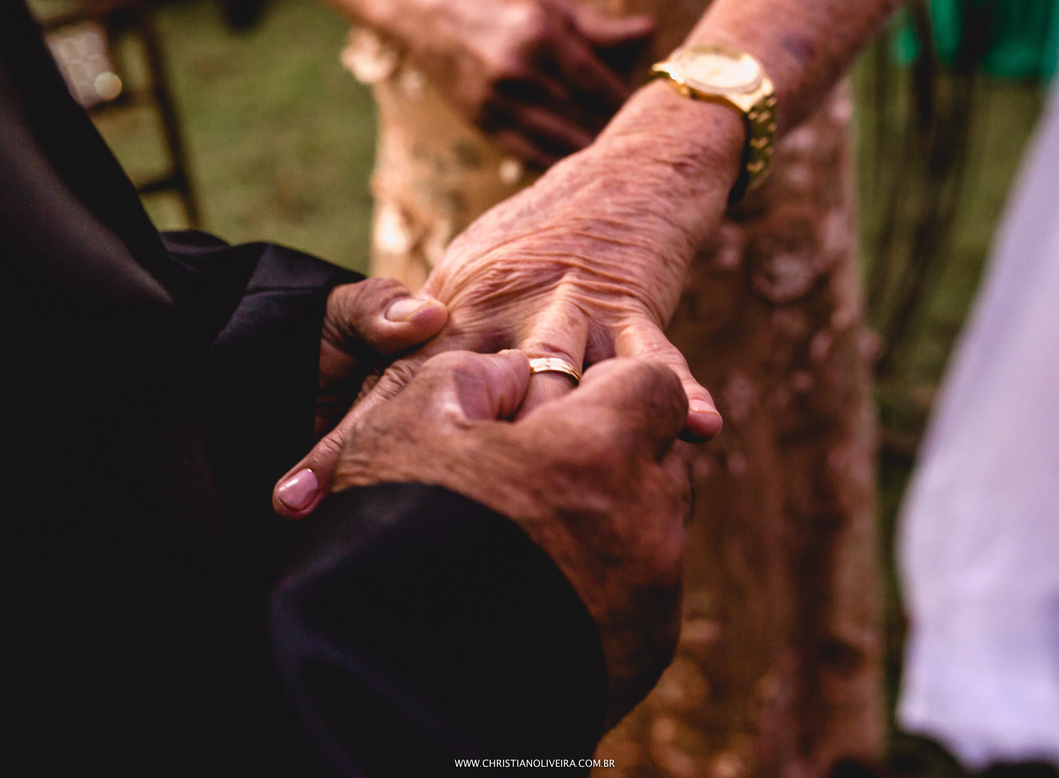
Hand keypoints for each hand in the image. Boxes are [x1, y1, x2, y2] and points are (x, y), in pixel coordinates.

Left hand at [273, 83, 740, 517]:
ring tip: (537, 496)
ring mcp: (569, 306)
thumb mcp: (470, 294)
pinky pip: (653, 354)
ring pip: (553, 374)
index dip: (342, 443)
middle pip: (458, 394)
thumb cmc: (536, 251)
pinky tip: (699, 427)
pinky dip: (677, 388)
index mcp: (454, 313)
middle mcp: (503, 311)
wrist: (620, 176)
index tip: (292, 499)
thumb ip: (431, 362)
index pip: (392, 386)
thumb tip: (386, 448)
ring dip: (543, 431)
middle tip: (380, 522)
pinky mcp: (634, 301)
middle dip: (421, 459)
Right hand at [332, 350, 692, 723]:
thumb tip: (512, 376)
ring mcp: (653, 594)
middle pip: (662, 459)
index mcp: (600, 452)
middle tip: (547, 476)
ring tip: (537, 542)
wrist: (396, 681)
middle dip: (617, 456)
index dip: (612, 388)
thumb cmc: (395, 534)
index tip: (568, 411)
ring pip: (655, 529)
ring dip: (613, 523)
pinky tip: (542, 596)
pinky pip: (644, 595)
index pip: (655, 385)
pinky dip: (607, 586)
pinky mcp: (645, 652)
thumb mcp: (408, 424)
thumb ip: (473, 376)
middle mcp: (646, 521)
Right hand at [398, 0, 652, 168]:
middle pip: (581, 117)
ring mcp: (496, 103)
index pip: (596, 82)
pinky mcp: (483, 124)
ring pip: (558, 144)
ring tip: (619, 159)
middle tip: (644, 142)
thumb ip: (598, 26)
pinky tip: (581, 167)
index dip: (626, 102)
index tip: (650, 112)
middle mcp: (517, 73)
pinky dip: (559, 163)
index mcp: (539, 36)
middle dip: (614, 130)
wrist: (424, 12)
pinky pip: (530, 156)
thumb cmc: (497, 1)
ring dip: (591, 153)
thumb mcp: (547, 2)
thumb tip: (650, 33)